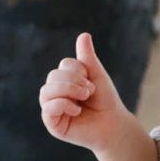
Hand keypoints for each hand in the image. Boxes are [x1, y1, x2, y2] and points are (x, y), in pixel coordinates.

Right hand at [39, 32, 126, 151]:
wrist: (113, 125)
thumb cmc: (105, 101)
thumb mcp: (97, 76)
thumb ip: (88, 57)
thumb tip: (84, 35)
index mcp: (65, 80)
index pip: (63, 65)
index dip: (78, 69)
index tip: (92, 80)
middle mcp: (55, 94)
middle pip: (52, 76)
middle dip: (73, 80)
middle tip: (89, 91)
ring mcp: (52, 109)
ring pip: (46, 91)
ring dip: (68, 90)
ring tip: (84, 98)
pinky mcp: (53, 124)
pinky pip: (48, 108)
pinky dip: (63, 104)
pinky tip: (77, 110)